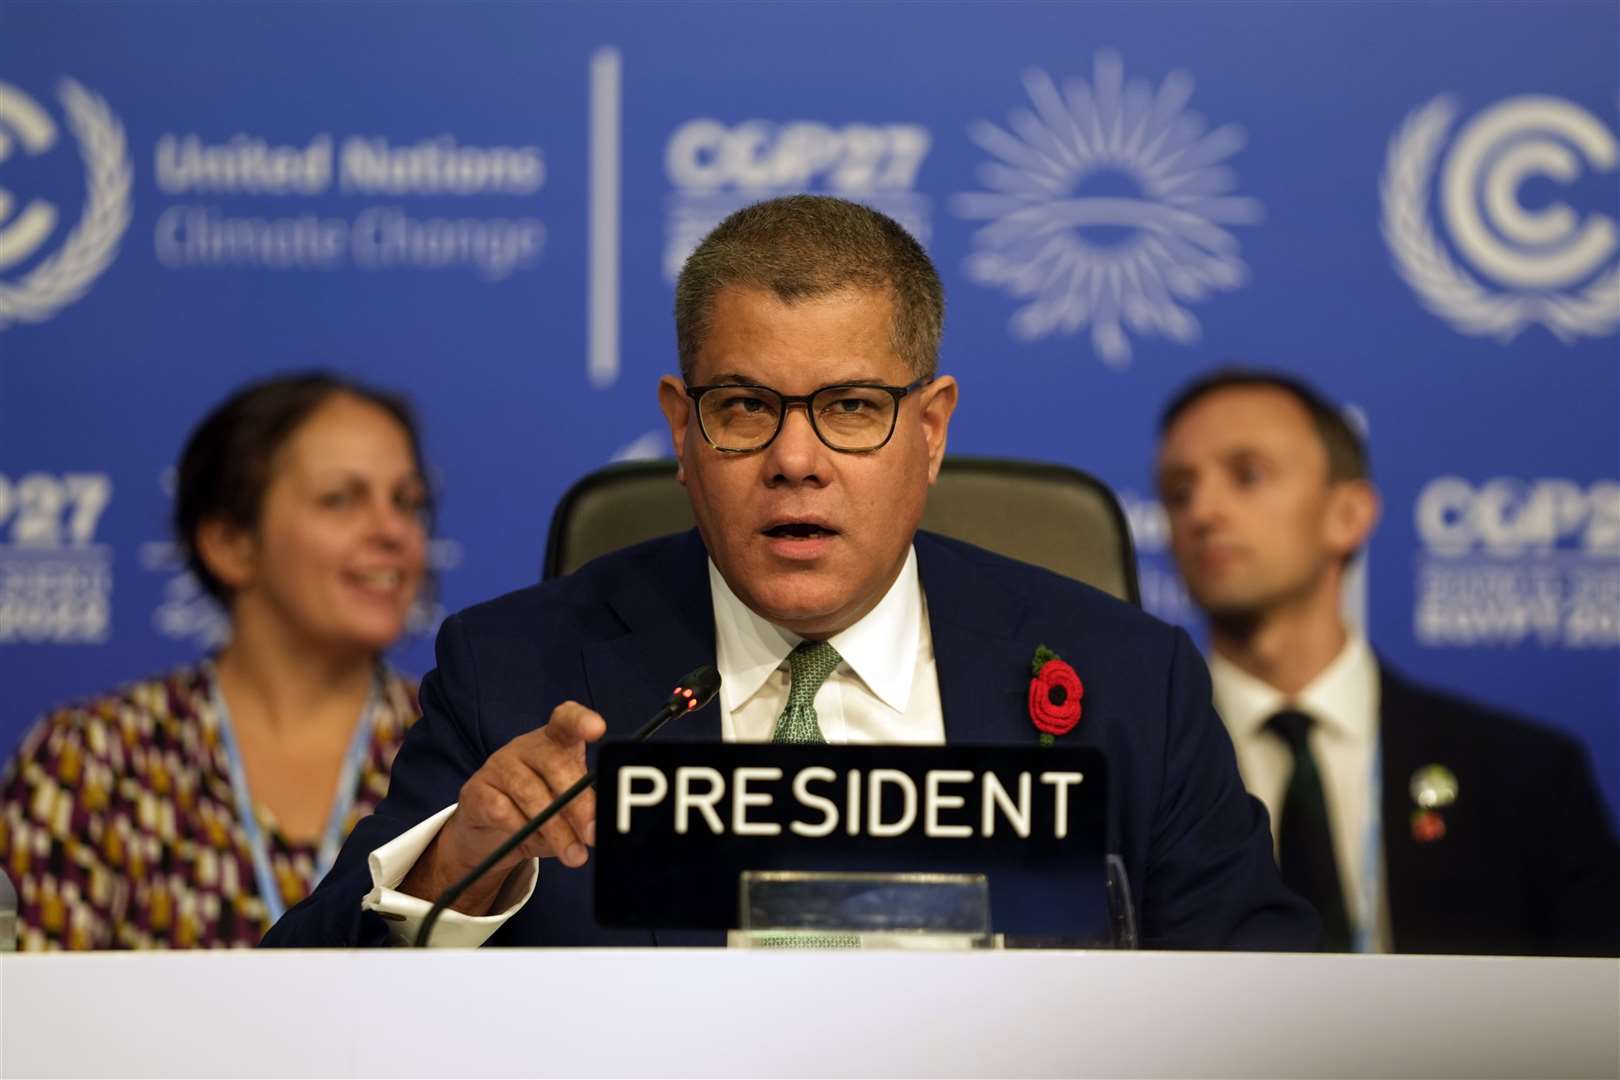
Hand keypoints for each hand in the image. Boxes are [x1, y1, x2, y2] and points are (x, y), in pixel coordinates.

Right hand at [401, 701, 605, 914]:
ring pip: (530, 793)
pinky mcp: (474, 791)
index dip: (580, 721)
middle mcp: (526, 746)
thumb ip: (584, 813)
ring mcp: (498, 765)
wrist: (491, 835)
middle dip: (579, 803)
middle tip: (593, 834)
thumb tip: (600, 828)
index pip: (566, 720)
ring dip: (556, 829)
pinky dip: (521, 831)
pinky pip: (501, 812)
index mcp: (555, 741)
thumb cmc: (541, 813)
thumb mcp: (568, 810)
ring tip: (575, 856)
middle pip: (554, 764)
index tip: (598, 729)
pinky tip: (530, 842)